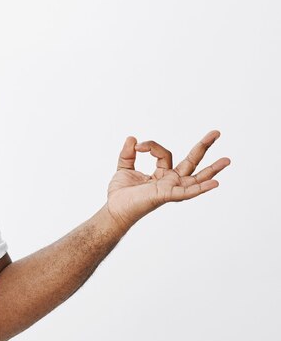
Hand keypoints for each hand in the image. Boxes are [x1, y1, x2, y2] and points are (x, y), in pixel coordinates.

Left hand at [105, 130, 230, 230]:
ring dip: (212, 170)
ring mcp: (171, 189)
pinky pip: (187, 192)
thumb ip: (128, 154)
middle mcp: (170, 181)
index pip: (165, 153)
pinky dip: (201, 188)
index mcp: (162, 174)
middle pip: (192, 162)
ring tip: (227, 160)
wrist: (113, 209)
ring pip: (196, 178)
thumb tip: (132, 138)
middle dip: (203, 147)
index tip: (137, 146)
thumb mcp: (124, 168)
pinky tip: (215, 183)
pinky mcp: (166, 196)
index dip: (151, 146)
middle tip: (217, 132)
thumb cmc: (121, 194)